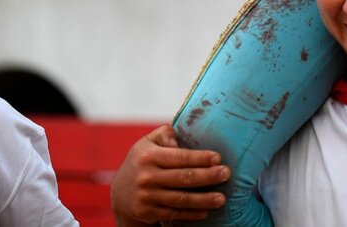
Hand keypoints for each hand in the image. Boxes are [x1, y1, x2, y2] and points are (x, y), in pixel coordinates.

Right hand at [109, 125, 229, 225]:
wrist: (120, 192)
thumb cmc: (143, 160)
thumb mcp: (148, 142)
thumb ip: (165, 133)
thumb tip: (179, 138)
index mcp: (149, 156)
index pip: (179, 157)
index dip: (200, 158)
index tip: (218, 158)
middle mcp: (147, 177)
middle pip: (183, 178)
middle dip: (208, 177)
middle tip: (226, 174)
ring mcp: (147, 197)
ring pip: (180, 199)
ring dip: (204, 200)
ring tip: (222, 198)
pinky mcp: (148, 212)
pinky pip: (174, 214)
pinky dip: (190, 214)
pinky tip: (205, 211)